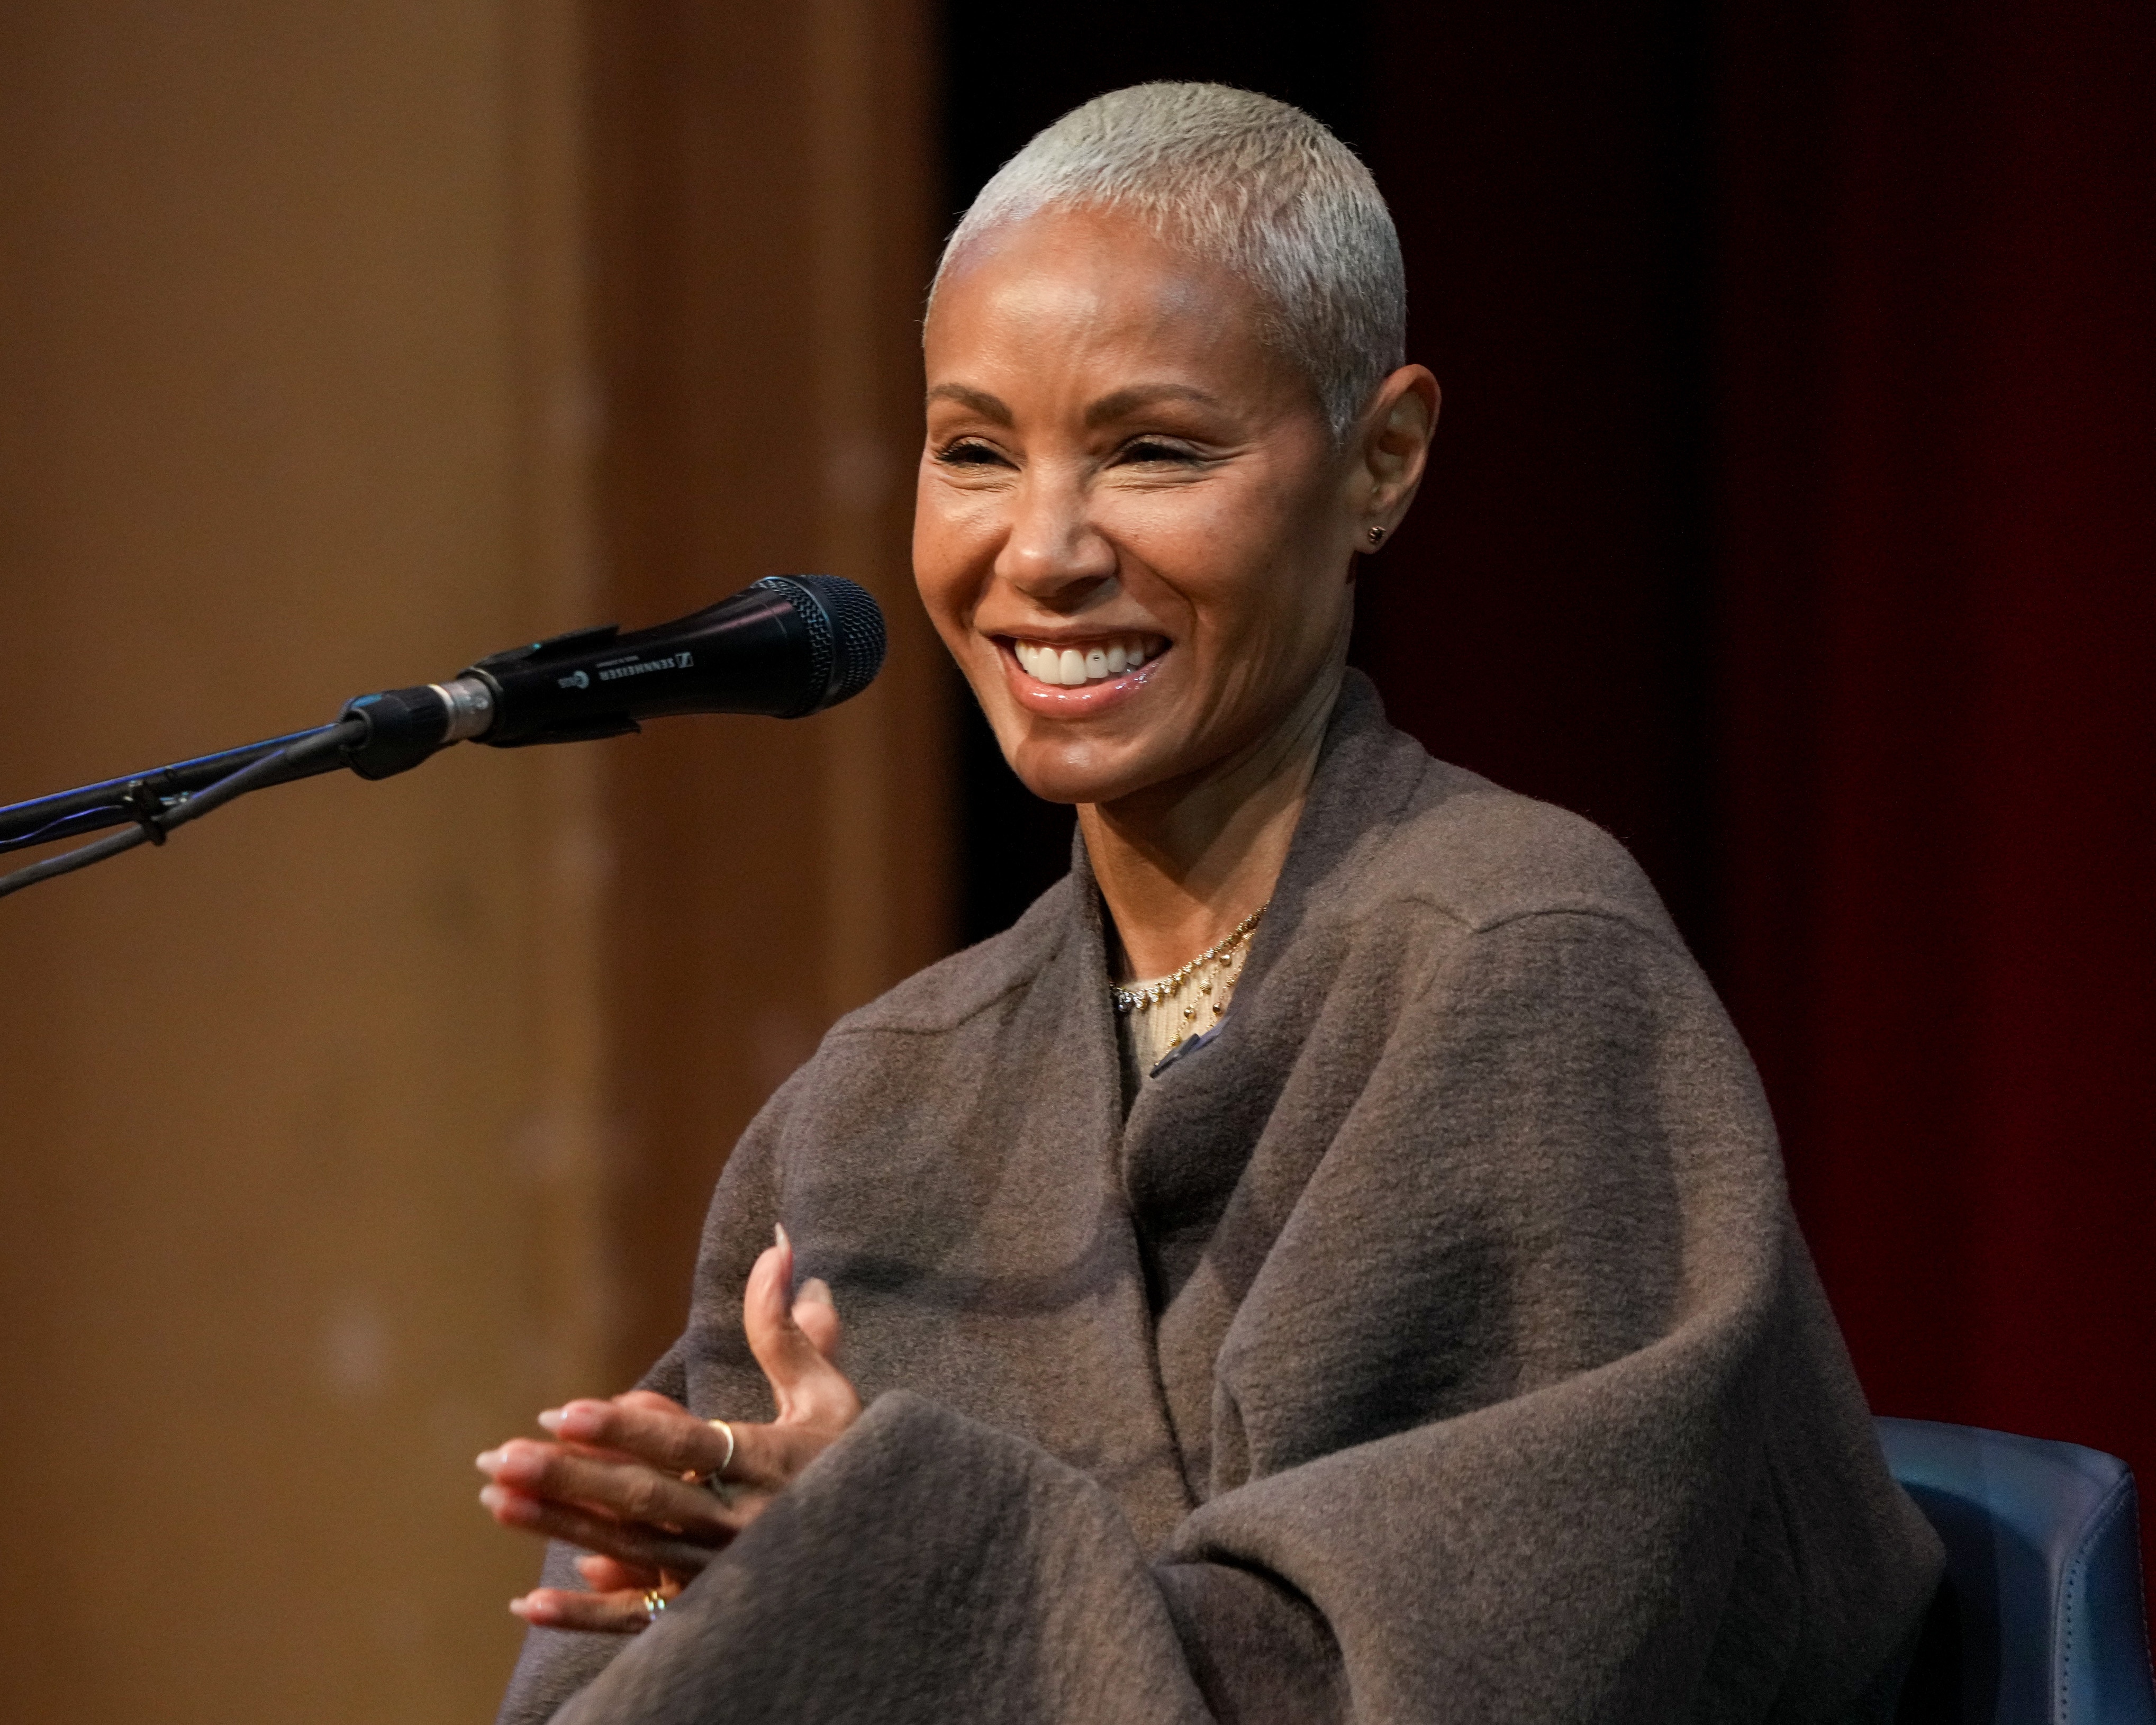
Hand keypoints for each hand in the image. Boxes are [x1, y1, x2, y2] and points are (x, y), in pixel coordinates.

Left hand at [477, 1226, 859, 1632]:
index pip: (690, 1445)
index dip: (628, 1429)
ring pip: (630, 1553)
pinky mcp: (709, 1613)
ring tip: (496, 1499)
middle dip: (569, 1478)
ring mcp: (723, 1575)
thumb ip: (786, 1331)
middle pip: (645, 1499)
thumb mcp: (828, 1396)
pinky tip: (528, 1604)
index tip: (566, 1410)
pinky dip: (584, 1617)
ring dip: (560, 1529)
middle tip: (501, 1457)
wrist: (889, 1555)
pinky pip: (641, 1621)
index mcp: (772, 1466)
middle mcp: (744, 1525)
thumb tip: (777, 1246)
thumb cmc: (852, 1461)